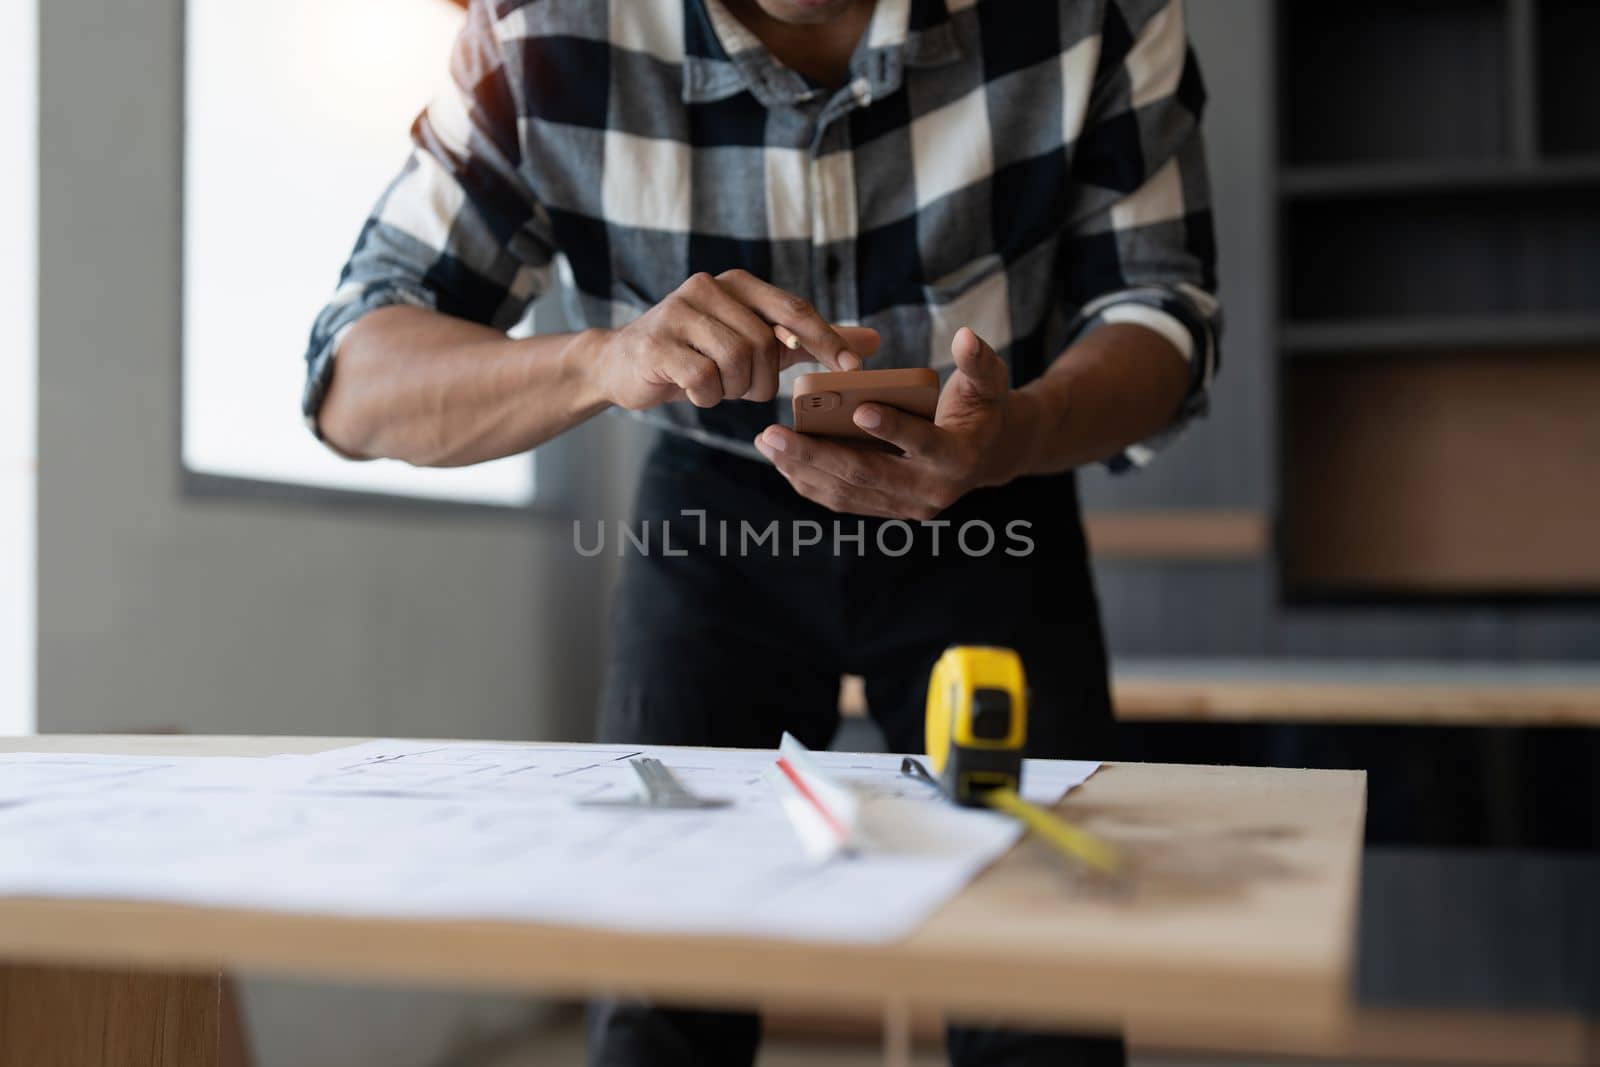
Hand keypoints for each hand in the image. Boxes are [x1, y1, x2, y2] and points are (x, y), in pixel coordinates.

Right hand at [589, 270, 879, 409]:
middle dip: (763, 380)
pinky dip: (707, 397)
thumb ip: (808, 341)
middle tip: (746, 389)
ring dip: (734, 388)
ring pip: (735, 361)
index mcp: (738, 284)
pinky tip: (697, 393)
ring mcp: (678, 312)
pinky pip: (703, 380)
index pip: (794, 309)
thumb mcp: (756, 343)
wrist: (623, 364)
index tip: (852, 371)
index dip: (826, 341)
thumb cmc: (699, 353)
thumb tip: (873, 342)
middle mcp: (708, 288)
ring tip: (719, 388)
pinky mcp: (655, 343)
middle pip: (764, 343)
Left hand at [755, 327, 1035, 519]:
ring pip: (847, 492)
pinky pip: (842, 500)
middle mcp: (929, 491)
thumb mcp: (989, 382)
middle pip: (866, 475)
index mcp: (957, 458)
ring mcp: (904, 506)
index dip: (893, 429)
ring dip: (802, 469)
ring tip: (767, 442)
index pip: (923, 444)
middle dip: (815, 455)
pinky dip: (809, 482)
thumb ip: (979, 361)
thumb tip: (965, 338)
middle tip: (774, 433)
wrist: (984, 455)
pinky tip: (780, 460)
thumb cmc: (982, 408)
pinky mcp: (885, 509)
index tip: (858, 409)